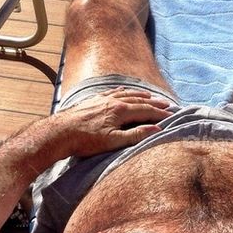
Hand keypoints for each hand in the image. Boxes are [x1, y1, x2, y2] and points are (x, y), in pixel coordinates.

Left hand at [49, 88, 172, 158]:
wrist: (60, 132)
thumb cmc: (86, 140)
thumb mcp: (113, 141)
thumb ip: (135, 134)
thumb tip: (156, 128)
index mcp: (120, 110)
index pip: (146, 110)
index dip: (160, 113)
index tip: (172, 115)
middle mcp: (113, 100)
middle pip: (138, 100)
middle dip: (154, 103)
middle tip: (167, 105)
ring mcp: (102, 98)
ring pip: (126, 94)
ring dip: (140, 95)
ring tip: (150, 96)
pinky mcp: (93, 100)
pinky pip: (112, 92)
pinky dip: (123, 91)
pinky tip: (124, 91)